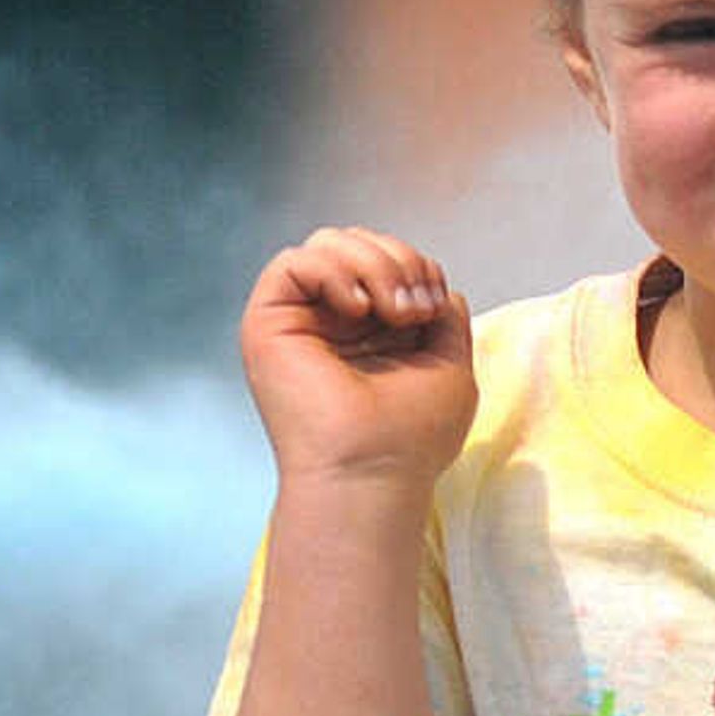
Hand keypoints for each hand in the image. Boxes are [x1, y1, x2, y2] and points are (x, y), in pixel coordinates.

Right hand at [240, 228, 475, 485]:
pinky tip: (358, 309)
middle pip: (357, 240)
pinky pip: (295, 260)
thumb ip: (445, 319)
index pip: (385, 259)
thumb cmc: (410, 439)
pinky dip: (336, 271)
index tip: (433, 306)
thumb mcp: (447, 365)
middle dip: (398, 259)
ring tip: (393, 310)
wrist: (372, 474)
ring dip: (374, 264)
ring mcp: (297, 320)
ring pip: (328, 242)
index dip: (417, 265)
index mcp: (366, 330)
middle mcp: (328, 321)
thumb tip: (437, 284)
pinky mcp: (268, 323)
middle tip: (415, 308)